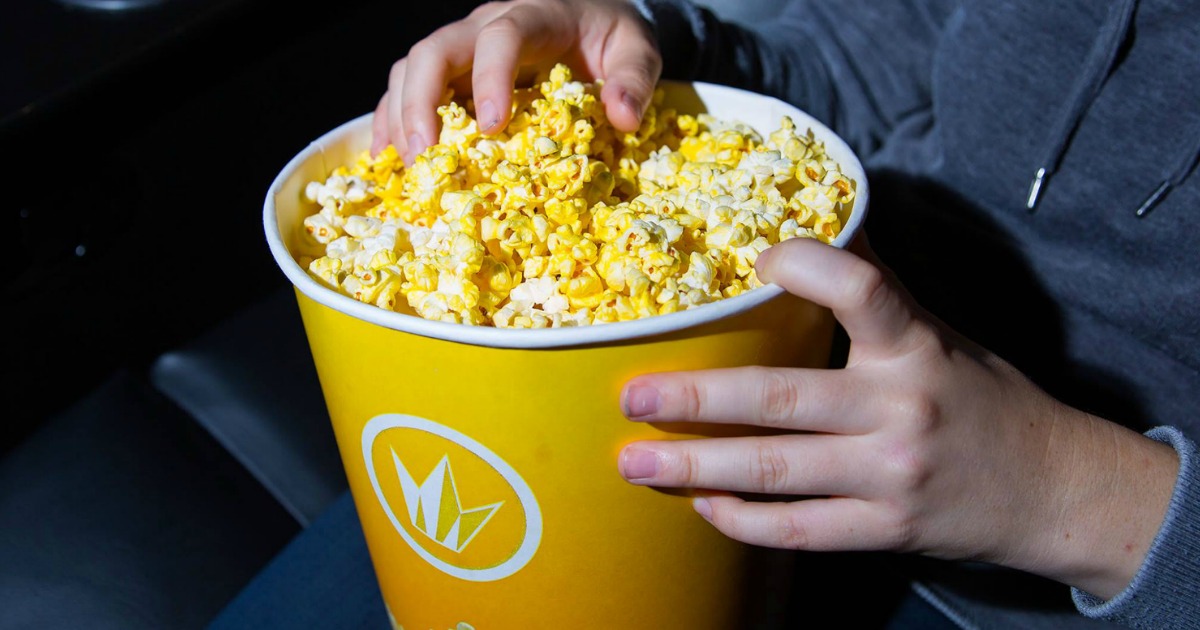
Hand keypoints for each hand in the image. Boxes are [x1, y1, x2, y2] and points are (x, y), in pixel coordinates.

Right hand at [372, 0, 661, 160]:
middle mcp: (486, 24)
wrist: (594, 16)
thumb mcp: (637, 50)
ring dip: (401, 115)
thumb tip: (623, 118)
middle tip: (425, 156)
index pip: (501, 37)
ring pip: (411, 67)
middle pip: (435, 50)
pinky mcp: (451, 70)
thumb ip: (633, 79)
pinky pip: (406, 87)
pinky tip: (387, 159)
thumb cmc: (612, 38)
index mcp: (534, 15)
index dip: (489, 78)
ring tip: (407, 166)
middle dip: (422, 103)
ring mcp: (462, 46)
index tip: (491, 127)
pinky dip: (391, 120)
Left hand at [617, 235, 1178, 599]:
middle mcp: (901, 409)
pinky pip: (799, 530)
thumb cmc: (983, 399)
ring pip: (776, 472)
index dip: (807, 267)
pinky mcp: (885, 531)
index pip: (864, 291)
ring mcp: (890, 476)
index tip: (756, 257)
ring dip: (695, 468)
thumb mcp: (941, 334)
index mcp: (917, 347)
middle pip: (782, 400)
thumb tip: (824, 227)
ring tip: (635, 463)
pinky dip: (744, 520)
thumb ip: (880, 295)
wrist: (1052, 488)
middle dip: (696, 400)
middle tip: (631, 397)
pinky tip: (702, 506)